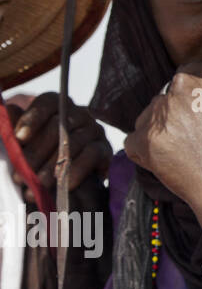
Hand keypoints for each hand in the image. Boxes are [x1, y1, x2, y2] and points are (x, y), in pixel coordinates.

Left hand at [7, 92, 111, 207]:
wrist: (66, 178)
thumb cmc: (40, 156)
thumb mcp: (25, 142)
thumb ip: (15, 129)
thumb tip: (8, 110)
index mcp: (58, 107)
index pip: (48, 102)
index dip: (33, 118)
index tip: (19, 139)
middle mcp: (79, 114)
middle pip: (58, 125)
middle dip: (36, 152)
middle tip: (20, 173)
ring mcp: (94, 130)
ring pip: (74, 142)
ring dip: (53, 167)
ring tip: (37, 185)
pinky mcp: (105, 148)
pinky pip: (92, 155)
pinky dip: (76, 171)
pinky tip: (63, 185)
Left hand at [123, 61, 201, 265]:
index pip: (196, 72)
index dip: (201, 93)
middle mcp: (180, 86)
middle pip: (172, 91)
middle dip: (181, 108)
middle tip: (197, 132)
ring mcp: (157, 113)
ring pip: (154, 114)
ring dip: (165, 127)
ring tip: (186, 150)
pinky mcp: (141, 139)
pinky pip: (137, 140)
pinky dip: (149, 150)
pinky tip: (171, 161)